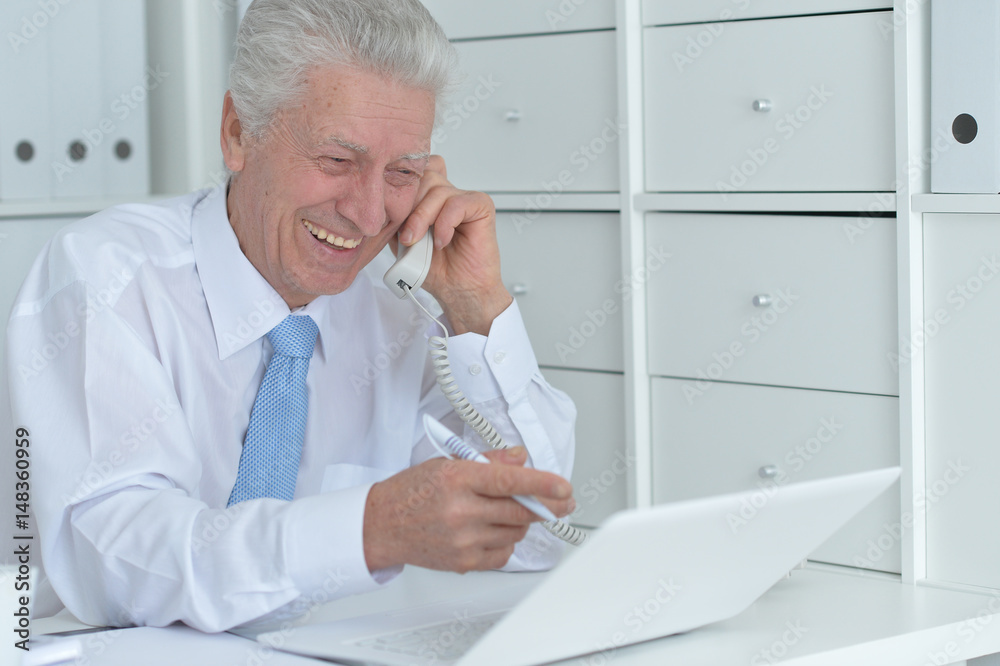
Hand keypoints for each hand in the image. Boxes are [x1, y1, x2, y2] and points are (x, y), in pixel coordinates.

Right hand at [362, 448, 574, 572]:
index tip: (564, 486)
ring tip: (506, 510)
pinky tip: (492, 530)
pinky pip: (503, 553)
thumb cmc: (411, 492)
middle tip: (562, 501)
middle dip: (548, 506)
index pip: (509, 480)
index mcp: (457, 479)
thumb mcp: (446, 463)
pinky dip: (506, 541)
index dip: (542, 483)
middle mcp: (460, 510)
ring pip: (516, 532)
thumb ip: (488, 460)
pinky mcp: (464, 562)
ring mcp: (463, 540)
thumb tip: (519, 458)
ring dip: (522, 521)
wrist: (382, 525)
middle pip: (520, 511)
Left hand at [392, 156, 511, 335]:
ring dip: (423, 218)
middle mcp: (447, 193)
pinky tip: (442, 242)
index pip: (414, 171)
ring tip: (420, 242)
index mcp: (429, 197)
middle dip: (409, 207)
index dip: (401, 188)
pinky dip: (444, 223)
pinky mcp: (481, 206)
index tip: (391, 214)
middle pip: (423, 177)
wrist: (458, 291)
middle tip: (406, 237)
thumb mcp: (401, 239)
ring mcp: (464, 198)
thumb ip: (395, 217)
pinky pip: (457, 203)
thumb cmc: (435, 269)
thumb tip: (381, 200)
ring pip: (437, 190)